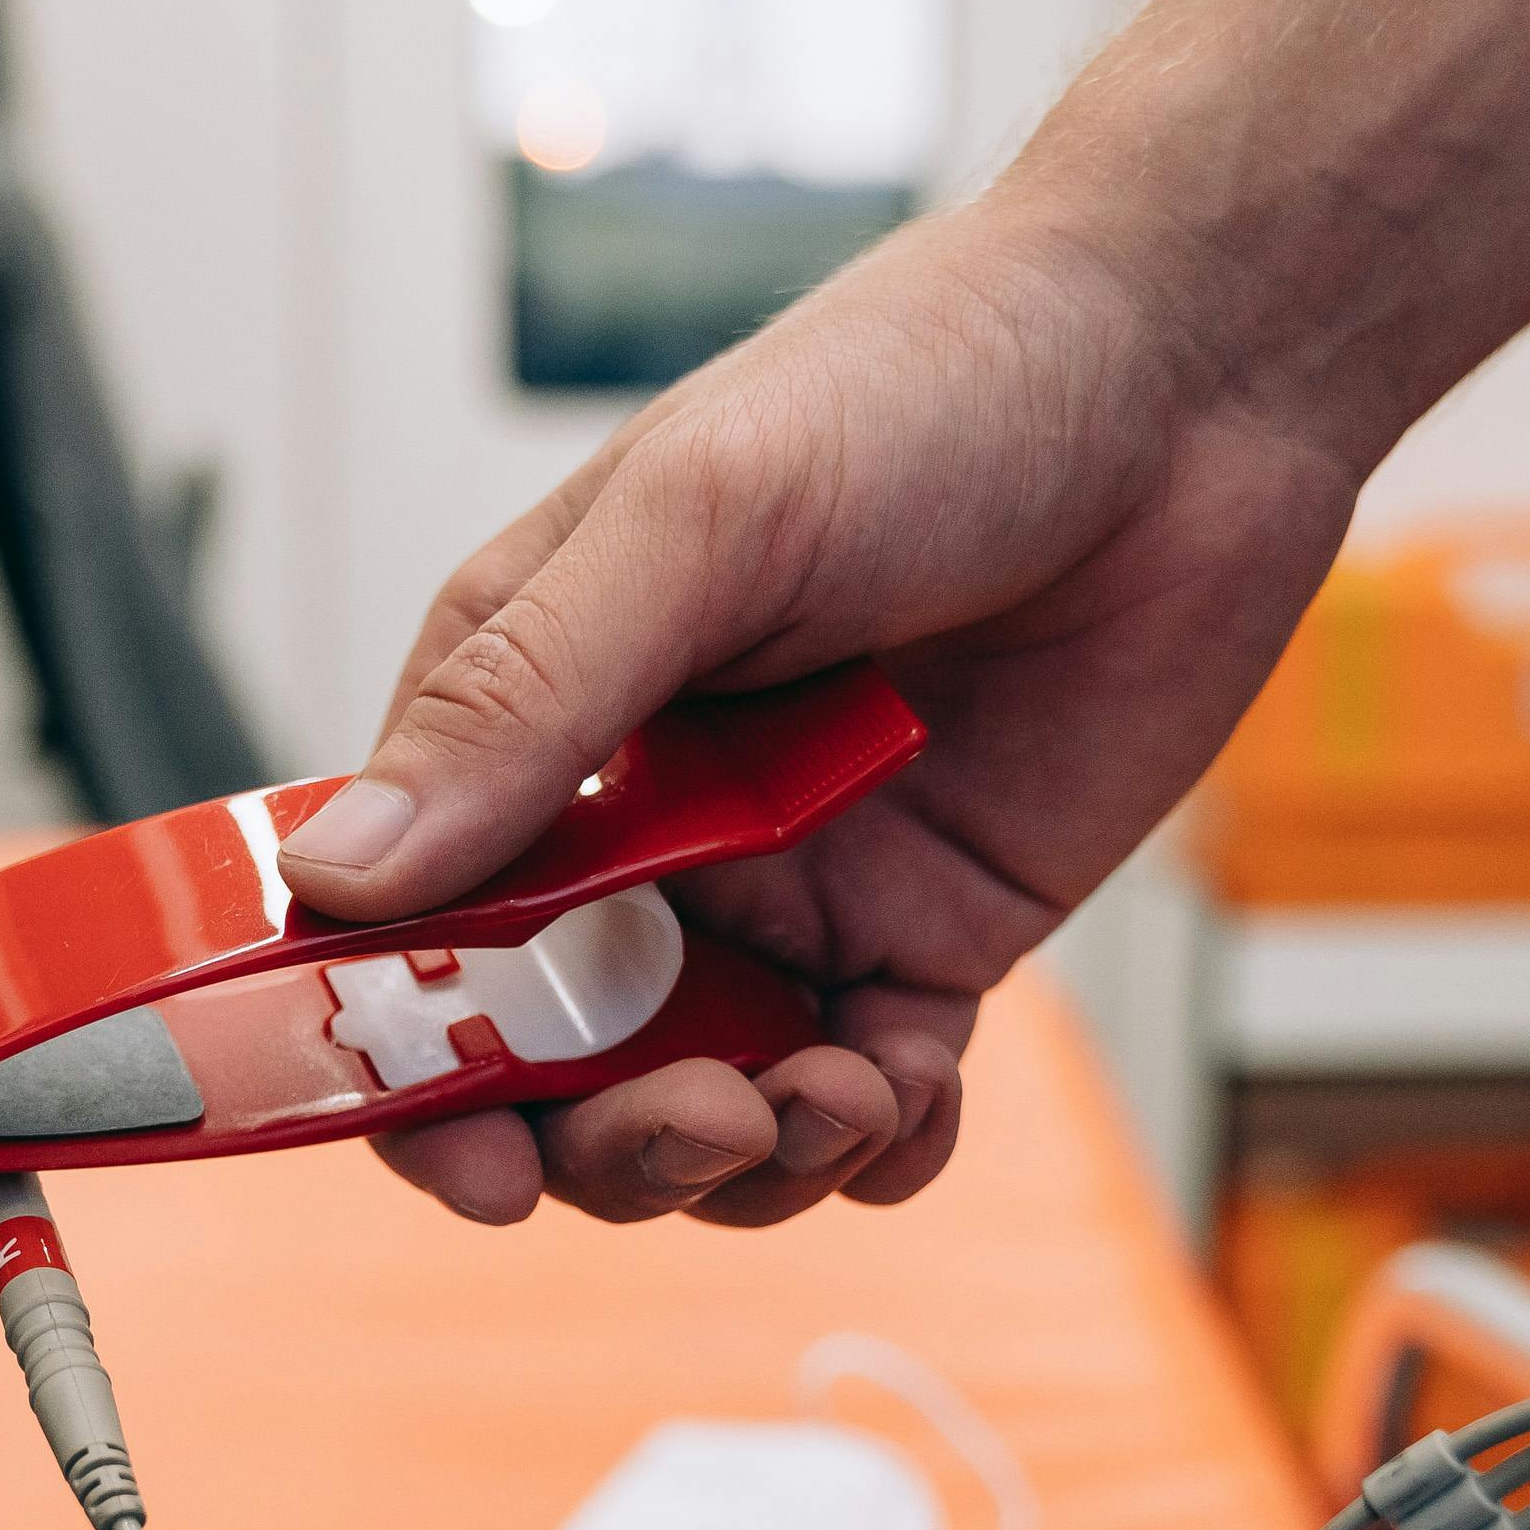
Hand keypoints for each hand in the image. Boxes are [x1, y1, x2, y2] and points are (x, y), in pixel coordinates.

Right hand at [276, 205, 1359, 1227]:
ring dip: (744, 1159)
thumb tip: (337, 881)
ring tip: (824, 1100)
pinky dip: (878, 1142)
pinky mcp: (929, 926)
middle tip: (690, 1130)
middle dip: (598, 1142)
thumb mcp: (695, 525)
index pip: (405, 929)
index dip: (406, 1066)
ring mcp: (785, 886)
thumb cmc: (924, 384)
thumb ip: (521, 708)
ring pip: (705, 1106)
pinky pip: (871, 1092)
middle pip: (551, 1062)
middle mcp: (638, 823)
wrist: (1192, 370)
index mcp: (530, 716)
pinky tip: (905, 1104)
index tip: (468, 1156)